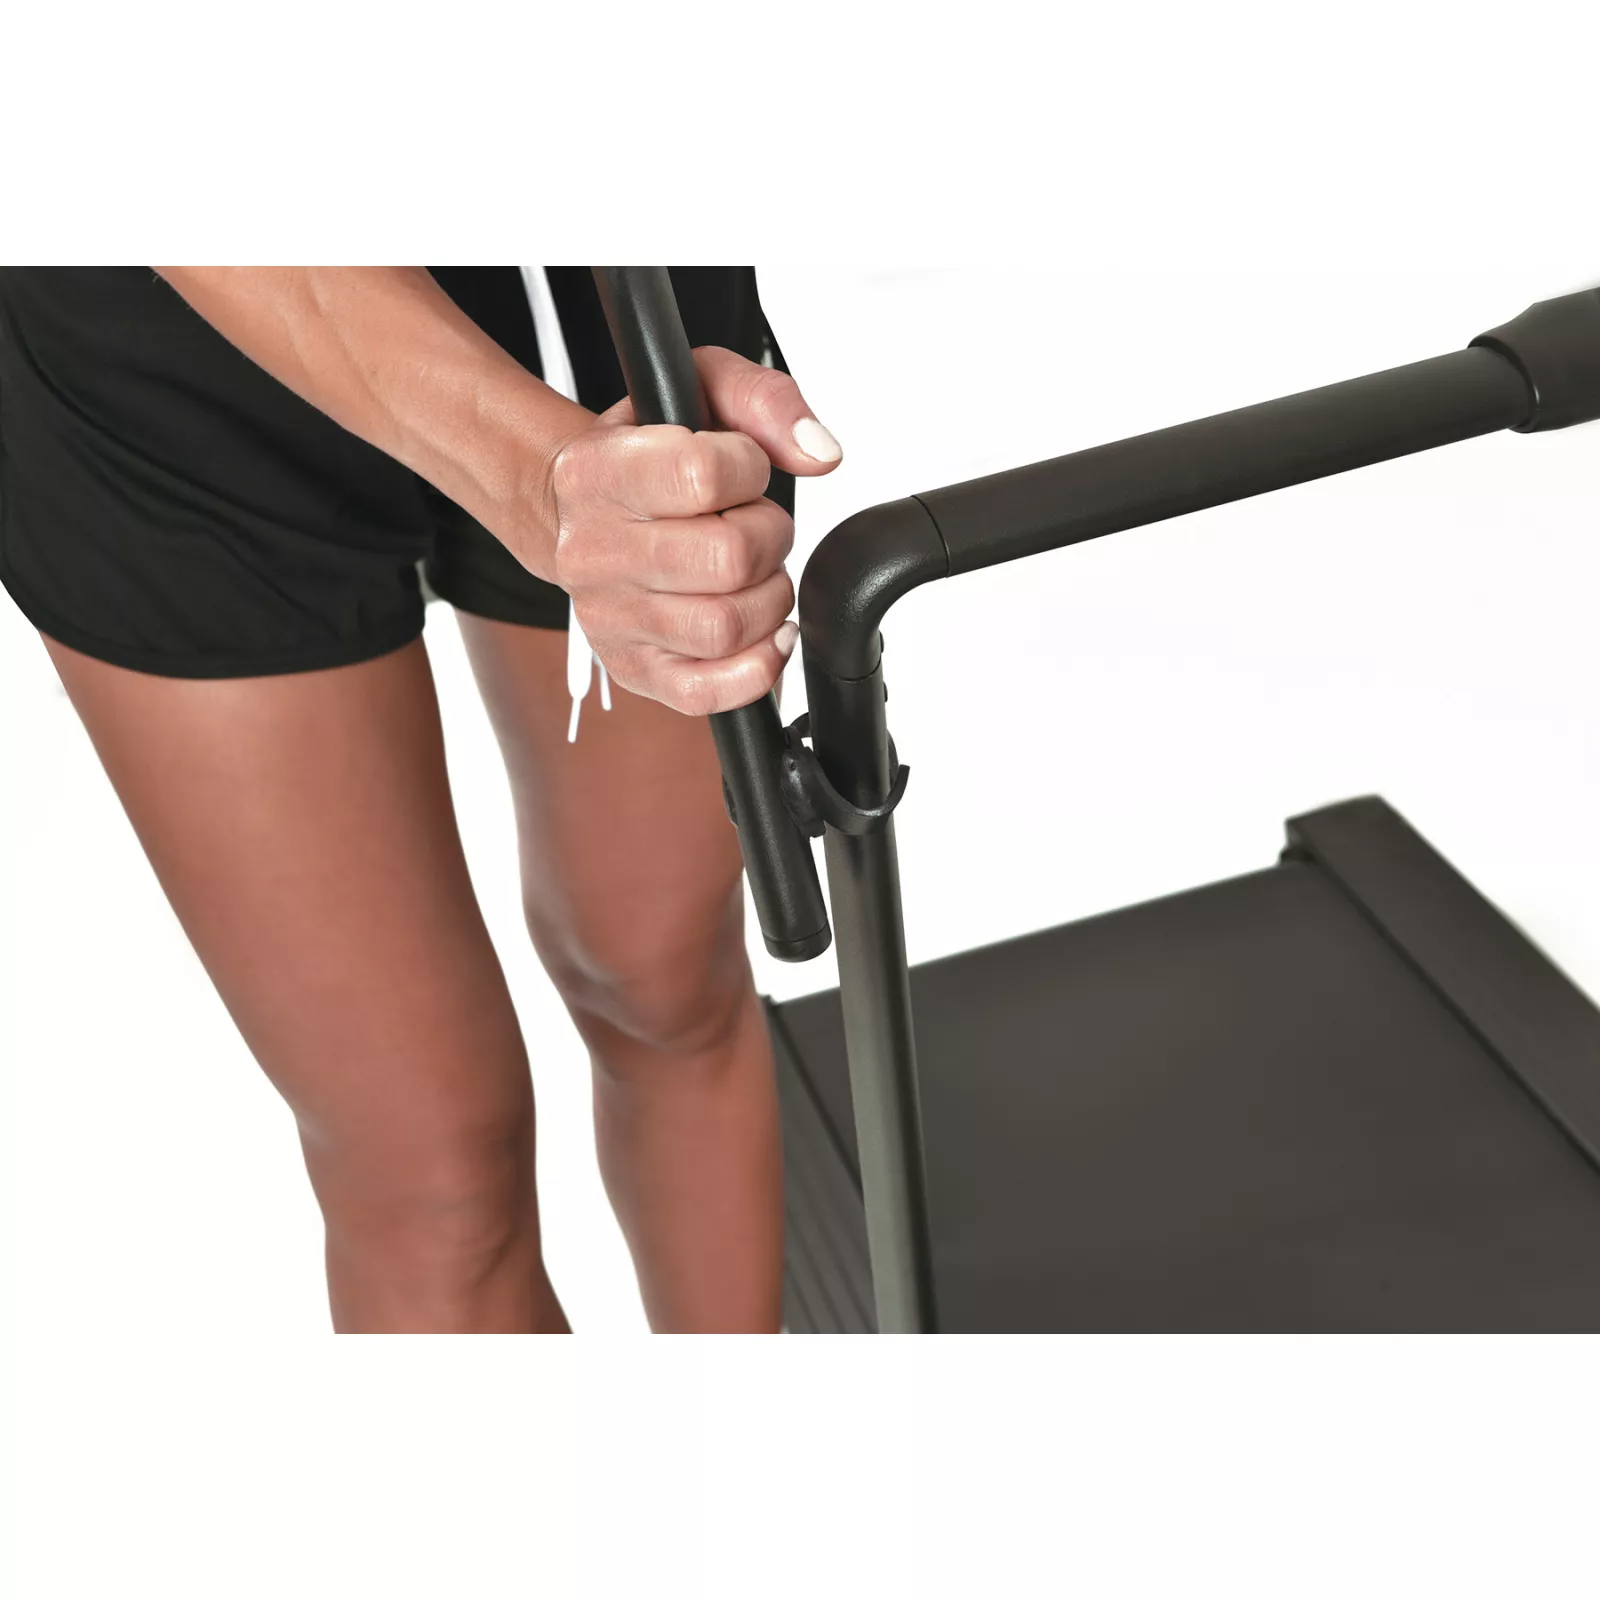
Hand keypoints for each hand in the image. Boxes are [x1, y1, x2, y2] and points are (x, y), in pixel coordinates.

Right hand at [542, 346, 842, 715]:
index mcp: (596, 473)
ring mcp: (608, 618)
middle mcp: (591, 551)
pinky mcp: (631, 668)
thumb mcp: (695, 389)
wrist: (576, 510)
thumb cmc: (645, 453)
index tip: (742, 468)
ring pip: (725, 627)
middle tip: (755, 524)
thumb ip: (763, 400)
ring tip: (754, 573)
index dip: (749, 470)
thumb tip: (820, 454)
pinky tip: (764, 632)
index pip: (702, 476)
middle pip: (727, 560)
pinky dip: (757, 667)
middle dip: (769, 538)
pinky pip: (706, 692)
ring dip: (768, 598)